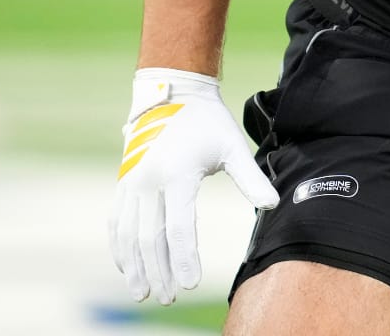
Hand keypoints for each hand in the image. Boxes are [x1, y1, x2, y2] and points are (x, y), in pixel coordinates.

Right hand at [109, 68, 280, 303]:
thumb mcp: (232, 146)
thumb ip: (251, 178)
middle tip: (168, 297)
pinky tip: (127, 267)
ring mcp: (132, 182)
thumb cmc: (207, 122)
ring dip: (135, 266)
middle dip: (159, 270)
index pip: (179, 226)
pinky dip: (120, 247)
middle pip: (151, 237)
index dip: (183, 257)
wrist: (172, 92)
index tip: (188, 283)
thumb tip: (272, 204)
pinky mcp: (123, 182)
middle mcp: (149, 181)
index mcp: (178, 174)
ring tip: (143, 293)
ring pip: (130, 234)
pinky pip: (117, 221)